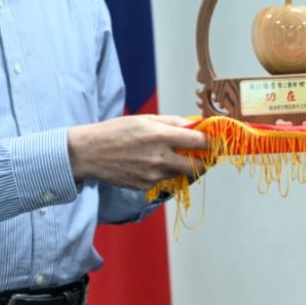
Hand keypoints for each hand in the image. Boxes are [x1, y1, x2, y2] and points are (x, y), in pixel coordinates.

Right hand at [66, 114, 209, 191]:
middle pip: (198, 165)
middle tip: (206, 154)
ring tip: (176, 155)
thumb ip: (172, 122)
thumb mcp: (144, 118)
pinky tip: (155, 163)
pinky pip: (166, 180)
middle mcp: (160, 158)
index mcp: (160, 136)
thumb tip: (193, 124)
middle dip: (206, 160)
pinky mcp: (146, 186)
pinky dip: (167, 172)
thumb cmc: (116, 131)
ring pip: (182, 173)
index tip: (216, 140)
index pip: (199, 141)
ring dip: (185, 165)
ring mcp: (153, 175)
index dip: (211, 141)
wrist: (89, 153)